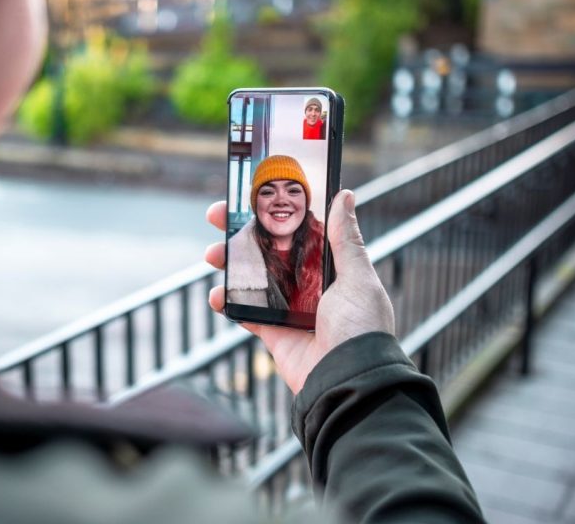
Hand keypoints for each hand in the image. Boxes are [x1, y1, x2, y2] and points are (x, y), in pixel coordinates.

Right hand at [204, 189, 394, 393]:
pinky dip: (226, 302)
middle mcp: (308, 282)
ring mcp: (288, 307)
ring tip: (212, 255)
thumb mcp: (358, 277)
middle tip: (217, 216)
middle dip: (239, 231)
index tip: (250, 194)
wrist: (349, 380)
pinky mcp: (273, 332)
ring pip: (250, 276)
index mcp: (330, 265)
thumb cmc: (362, 327)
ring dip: (229, 262)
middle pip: (266, 248)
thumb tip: (345, 195)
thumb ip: (345, 239)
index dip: (273, 211)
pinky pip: (244, 312)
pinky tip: (216, 294)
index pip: (296, 229)